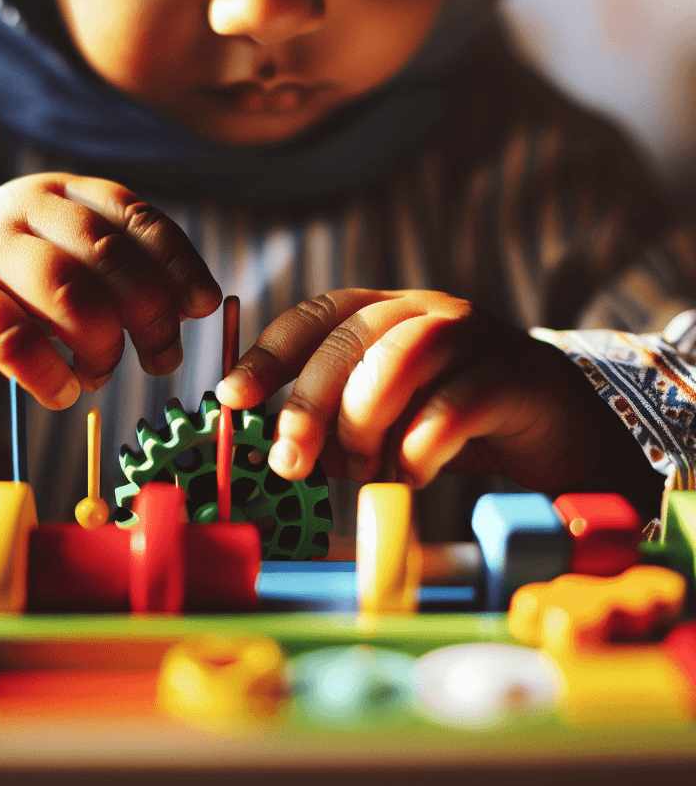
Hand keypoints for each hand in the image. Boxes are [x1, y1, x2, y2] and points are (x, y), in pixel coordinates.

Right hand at [0, 174, 220, 409]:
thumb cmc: (23, 296)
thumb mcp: (77, 271)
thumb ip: (127, 276)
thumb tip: (194, 304)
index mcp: (65, 192)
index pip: (136, 216)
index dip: (178, 262)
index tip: (203, 307)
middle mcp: (23, 206)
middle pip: (107, 253)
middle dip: (149, 312)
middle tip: (161, 358)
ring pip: (65, 288)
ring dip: (100, 344)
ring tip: (100, 374)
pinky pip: (10, 337)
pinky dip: (48, 374)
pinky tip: (62, 393)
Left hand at [215, 289, 638, 492]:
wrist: (553, 426)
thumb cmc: (452, 419)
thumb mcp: (383, 416)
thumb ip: (335, 422)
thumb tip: (274, 453)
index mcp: (382, 311)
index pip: (312, 316)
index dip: (266, 355)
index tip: (231, 397)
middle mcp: (422, 310)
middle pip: (346, 342)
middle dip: (307, 408)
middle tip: (289, 462)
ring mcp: (470, 335)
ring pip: (394, 364)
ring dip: (365, 428)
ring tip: (366, 469)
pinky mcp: (510, 374)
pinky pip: (448, 410)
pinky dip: (417, 452)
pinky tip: (412, 474)